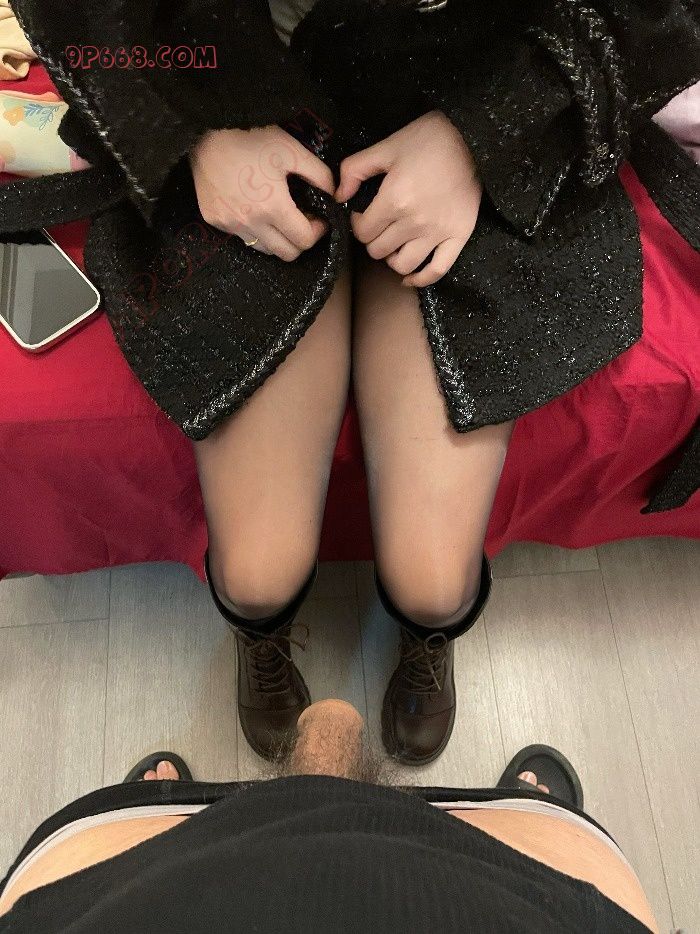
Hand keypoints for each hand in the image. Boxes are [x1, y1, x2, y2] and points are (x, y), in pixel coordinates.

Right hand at [189, 125, 334, 260]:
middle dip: (300, 241)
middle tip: (302, 221)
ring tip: (279, 216)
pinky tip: (256, 208)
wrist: (205, 131)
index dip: (318, 232)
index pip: (304, 240)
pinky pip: (242, 237)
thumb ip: (319, 175)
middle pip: (287, 253)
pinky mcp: (214, 221)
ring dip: (278, 239)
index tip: (318, 219)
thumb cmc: (251, 137)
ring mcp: (230, 224)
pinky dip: (255, 230)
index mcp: (272, 207)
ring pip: (264, 249)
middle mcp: (250, 223)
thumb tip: (333, 194)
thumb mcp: (292, 150)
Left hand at [334, 110, 481, 286]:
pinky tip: (409, 277)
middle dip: (372, 240)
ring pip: (403, 265)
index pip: (362, 232)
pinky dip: (420, 279)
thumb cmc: (430, 138)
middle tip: (378, 227)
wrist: (474, 138)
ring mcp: (437, 233)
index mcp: (394, 199)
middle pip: (378, 251)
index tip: (363, 214)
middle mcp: (414, 222)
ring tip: (394, 244)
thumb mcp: (387, 146)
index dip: (357, 224)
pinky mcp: (458, 236)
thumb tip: (339, 195)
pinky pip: (437, 270)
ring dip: (392, 258)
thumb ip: (355, 169)